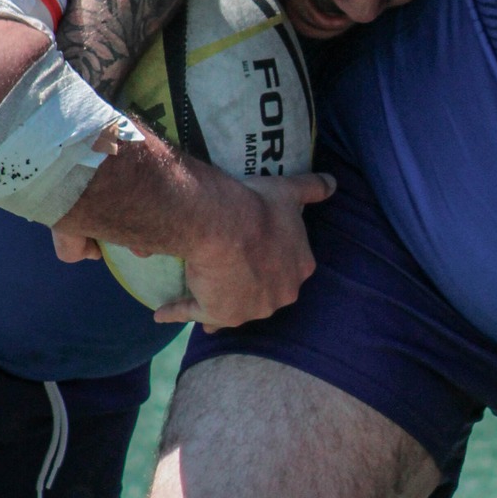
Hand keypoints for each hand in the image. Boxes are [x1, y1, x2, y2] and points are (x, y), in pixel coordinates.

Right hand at [153, 167, 335, 328]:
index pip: (289, 267)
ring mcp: (251, 309)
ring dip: (218, 300)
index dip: (274, 260)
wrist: (226, 225)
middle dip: (252, 286)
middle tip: (233, 273)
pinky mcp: (218, 314)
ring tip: (203, 292)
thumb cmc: (260, 207)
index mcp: (300, 267)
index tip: (261, 254)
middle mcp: (281, 295)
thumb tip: (334, 183)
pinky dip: (177, 312)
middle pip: (264, 291)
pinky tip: (162, 314)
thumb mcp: (290, 191)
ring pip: (233, 305)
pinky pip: (195, 314)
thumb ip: (312, 187)